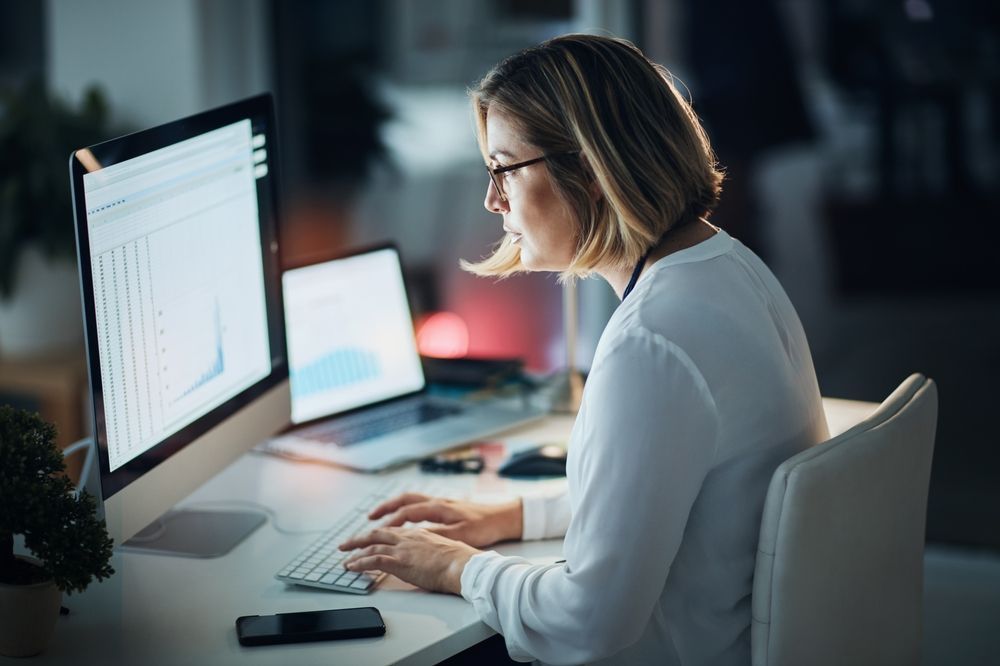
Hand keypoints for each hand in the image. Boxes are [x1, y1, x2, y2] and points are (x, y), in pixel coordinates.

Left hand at [339, 527, 478, 593]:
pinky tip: (351, 567)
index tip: (370, 538)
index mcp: (419, 533)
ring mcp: (403, 548)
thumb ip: (432, 550)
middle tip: (346, 544)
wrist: (463, 565)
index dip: (379, 535)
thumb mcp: (445, 549)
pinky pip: (373, 559)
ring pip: (372, 545)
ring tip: (344, 558)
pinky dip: (359, 562)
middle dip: (359, 538)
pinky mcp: (400, 561)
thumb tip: (429, 558)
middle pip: (377, 533)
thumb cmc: (460, 560)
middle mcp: (408, 537)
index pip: (393, 532)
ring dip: (355, 551)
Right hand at [368, 493, 522, 547]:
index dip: (389, 522)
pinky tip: (404, 520)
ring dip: (394, 507)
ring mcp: (441, 503)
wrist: (504, 517)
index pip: (406, 512)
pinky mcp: (446, 508)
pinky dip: (406, 510)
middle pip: (404, 500)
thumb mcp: (461, 534)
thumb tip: (415, 540)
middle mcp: (437, 502)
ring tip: (380, 517)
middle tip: (369, 518)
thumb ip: (437, 536)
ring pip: (411, 501)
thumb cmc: (485, 525)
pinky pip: (419, 505)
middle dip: (385, 508)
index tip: (374, 531)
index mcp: (439, 507)